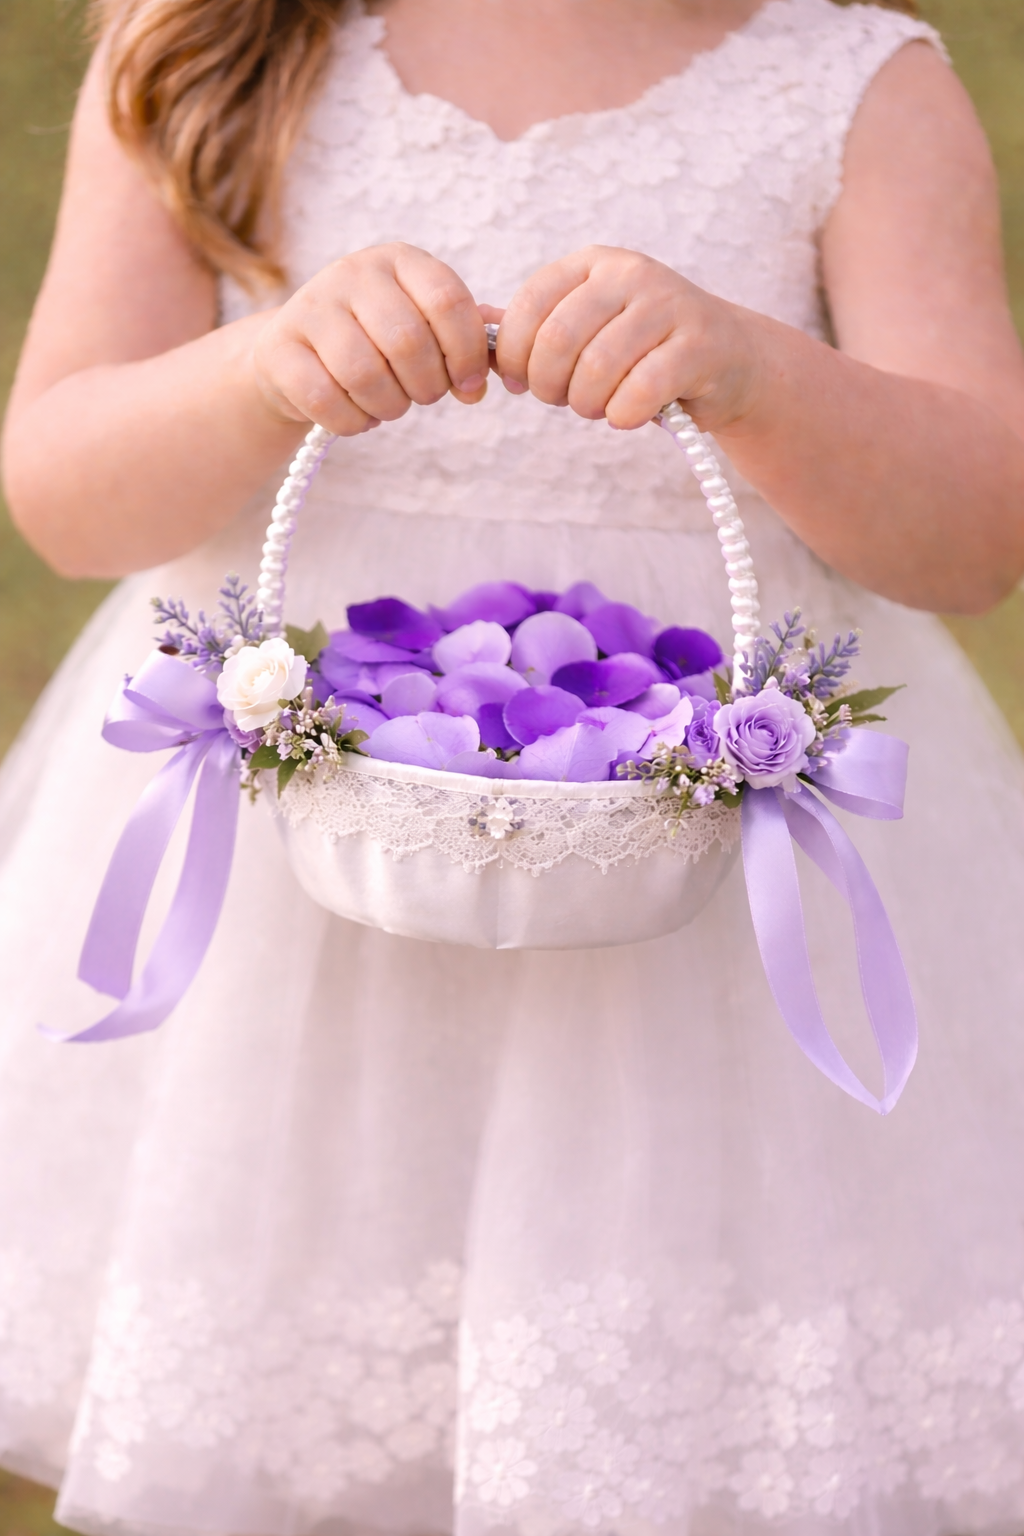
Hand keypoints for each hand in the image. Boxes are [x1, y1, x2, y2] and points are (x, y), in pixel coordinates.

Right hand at [252, 243, 490, 435]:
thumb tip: (507, 367)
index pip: (449, 302)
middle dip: (426, 387)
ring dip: (388, 407)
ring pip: (364, 374)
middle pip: (408, 342)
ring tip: (388, 406)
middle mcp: (354, 272)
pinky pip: (325, 400)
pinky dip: (352, 422)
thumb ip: (470, 343)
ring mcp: (311, 305)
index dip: (467, 354)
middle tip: (421, 396)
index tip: (468, 385)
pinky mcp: (279, 346)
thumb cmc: (377, 344)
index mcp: (401, 261)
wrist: (297, 356)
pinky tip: (356, 415)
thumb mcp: (426, 329)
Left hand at [495, 246, 764, 432]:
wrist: (731, 362)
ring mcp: (669, 305)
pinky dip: (624, 415)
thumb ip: (536, 327)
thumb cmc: (645, 352)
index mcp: (594, 265)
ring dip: (588, 406)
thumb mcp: (589, 328)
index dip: (515, 355)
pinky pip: (641, 391)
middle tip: (564, 402)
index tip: (522, 383)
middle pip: (557, 341)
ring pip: (598, 368)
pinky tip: (629, 415)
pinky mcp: (701, 344)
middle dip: (549, 387)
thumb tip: (475, 324)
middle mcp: (630, 274)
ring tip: (599, 409)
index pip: (529, 306)